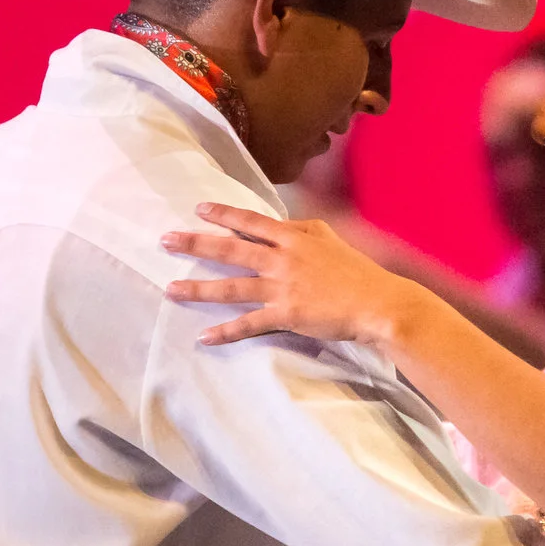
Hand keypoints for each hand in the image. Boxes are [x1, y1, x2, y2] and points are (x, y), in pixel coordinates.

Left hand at [160, 203, 418, 346]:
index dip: (223, 215)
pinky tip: (204, 336)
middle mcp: (282, 259)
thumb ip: (303, 230)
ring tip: (170, 289)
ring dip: (198, 288)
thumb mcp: (331, 240)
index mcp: (294, 238)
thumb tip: (284, 223)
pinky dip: (225, 331)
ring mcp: (282, 287)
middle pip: (230, 249)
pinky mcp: (286, 314)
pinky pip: (248, 324)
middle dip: (195, 243)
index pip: (251, 222)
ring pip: (231, 286)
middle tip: (165, 240)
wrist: (379, 302)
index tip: (198, 209)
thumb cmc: (358, 273)